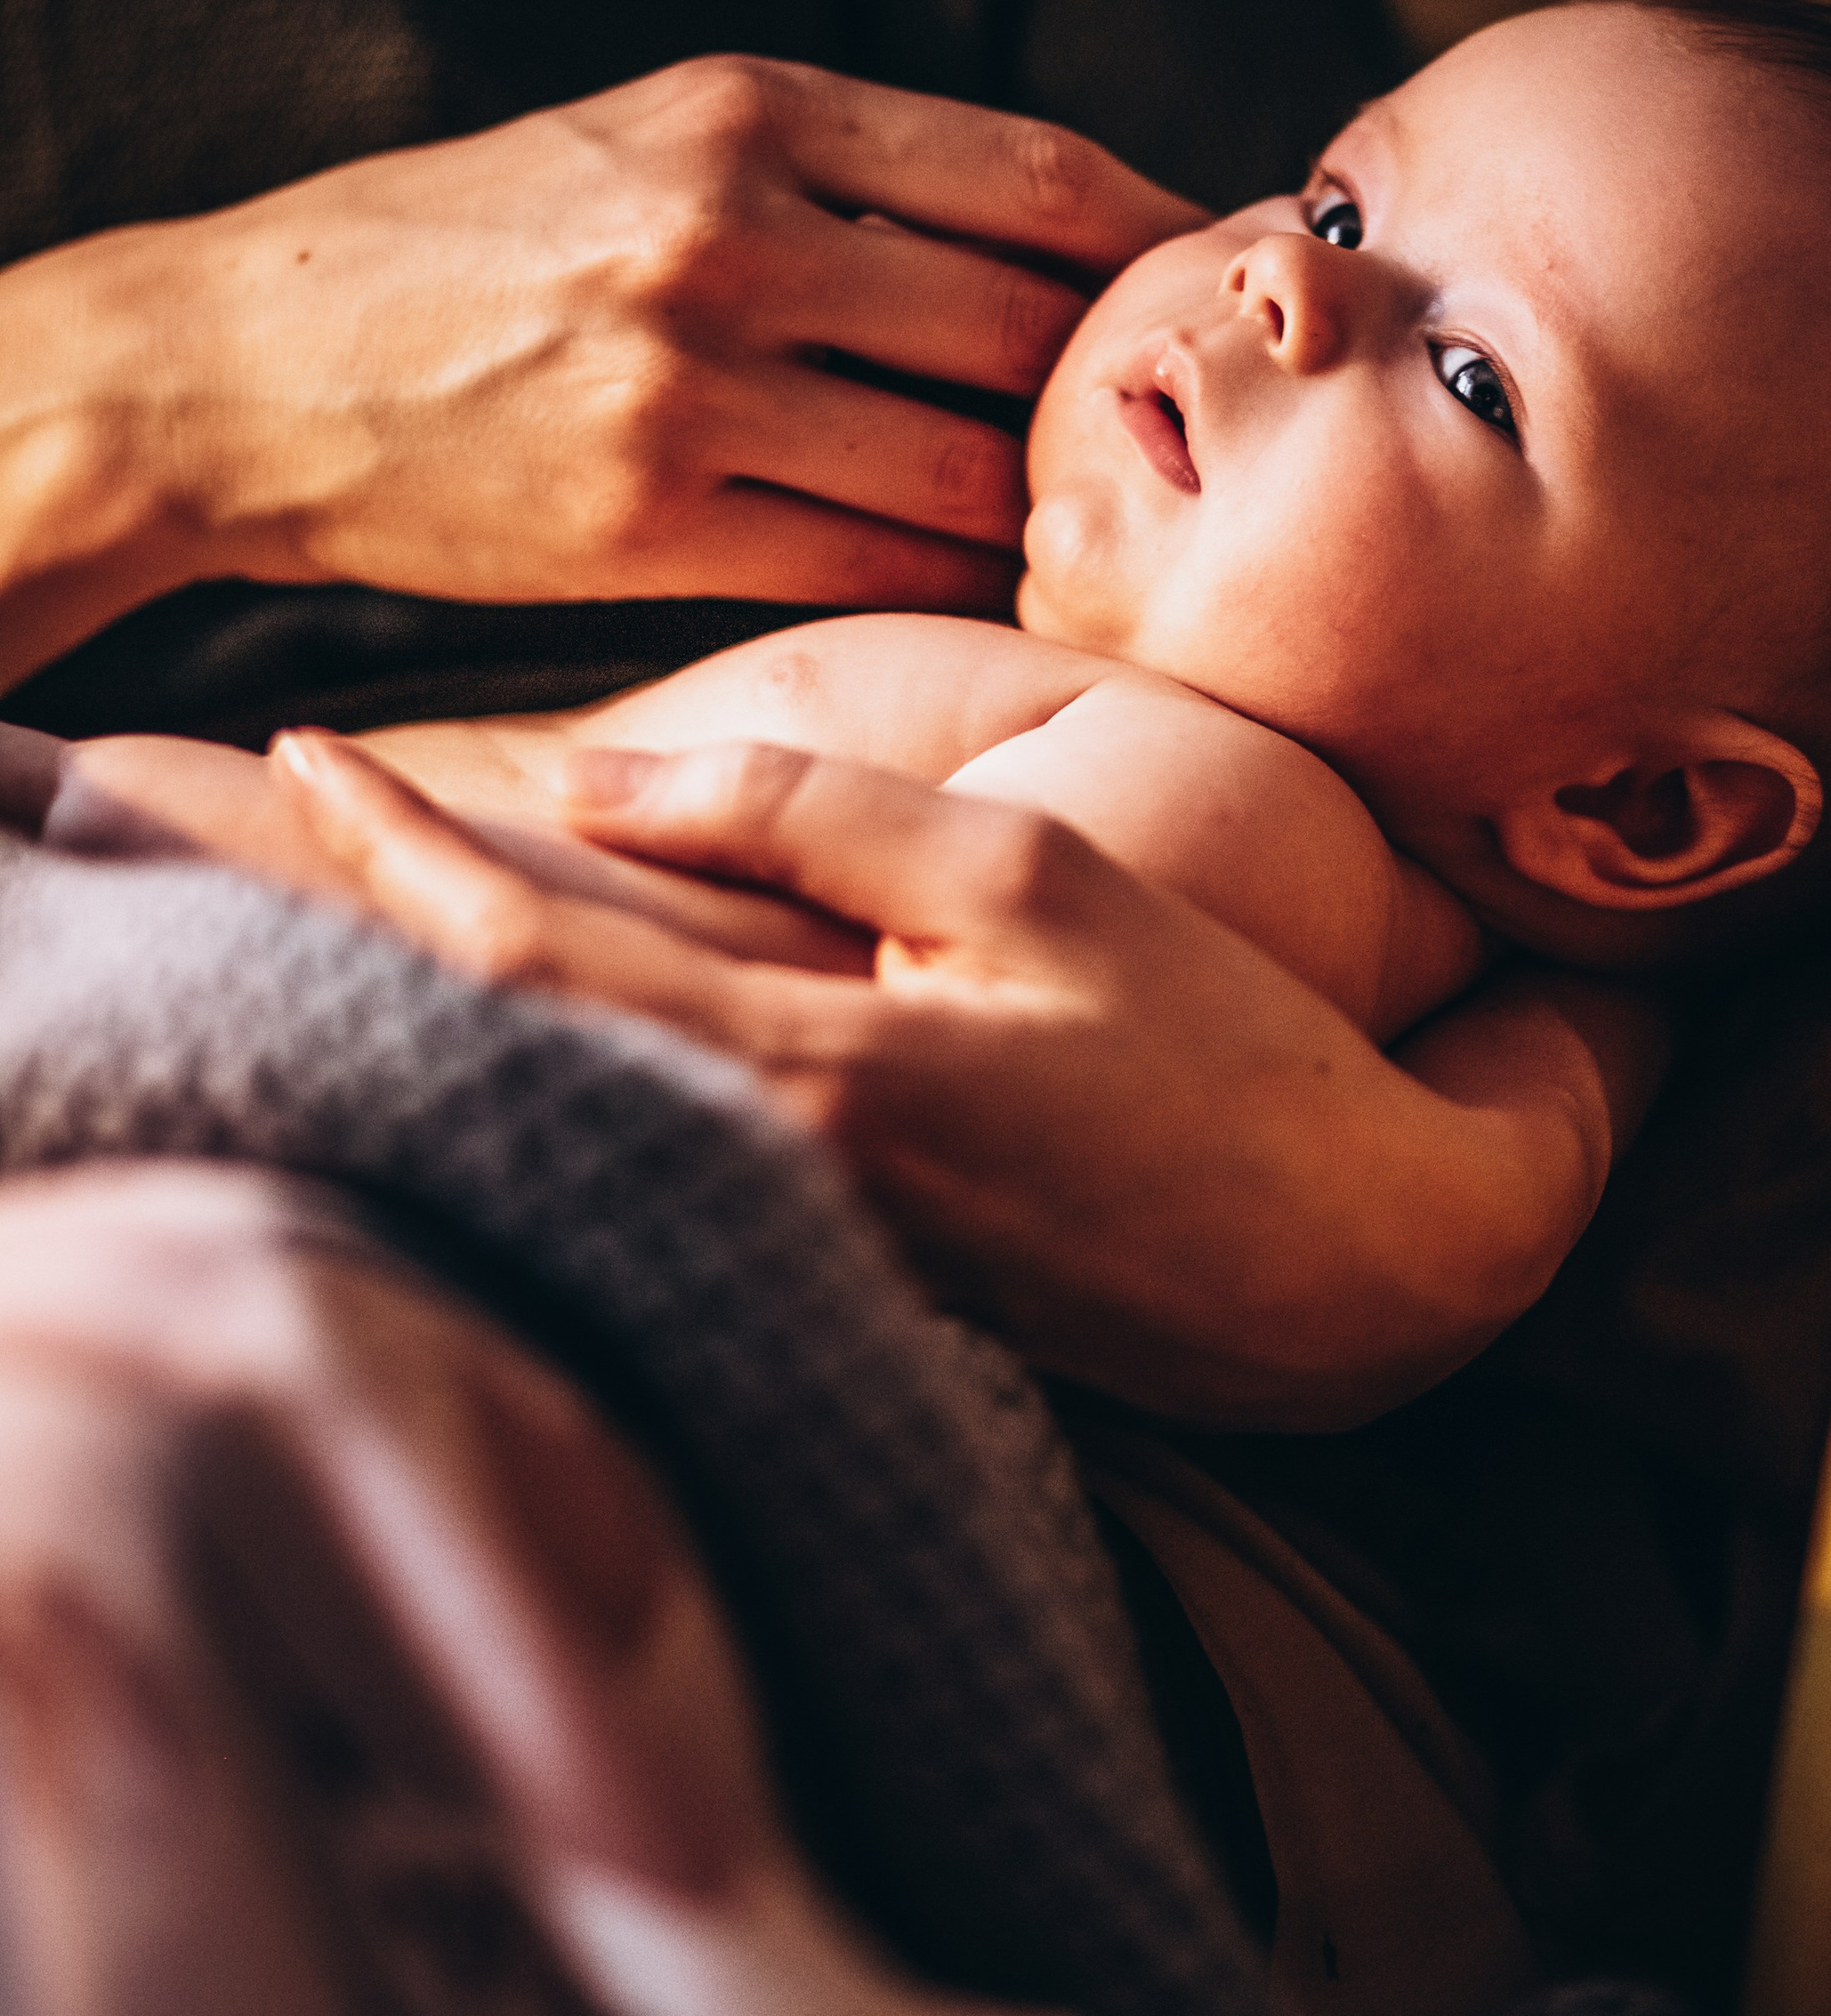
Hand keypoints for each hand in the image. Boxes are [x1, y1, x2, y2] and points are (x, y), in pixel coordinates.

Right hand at [0, 60, 1205, 687]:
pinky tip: (982, 599)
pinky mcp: (650, 525)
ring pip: (959, 472)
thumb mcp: (641, 138)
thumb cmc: (465, 249)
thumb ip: (829, 165)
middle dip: (1118, 397)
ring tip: (1090, 533)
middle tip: (1183, 443)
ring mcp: (692, 385)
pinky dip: (942, 591)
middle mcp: (733, 234)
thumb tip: (1036, 226)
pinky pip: (868, 574)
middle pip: (1021, 330)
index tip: (1215, 288)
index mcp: (748, 109)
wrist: (247, 366)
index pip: (1033, 172)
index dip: (1156, 240)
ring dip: (1038, 513)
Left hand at [271, 731, 1559, 1426]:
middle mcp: (764, 1180)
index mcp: (801, 1076)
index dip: (396, 850)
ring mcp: (795, 1243)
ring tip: (392, 875)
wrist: (1346, 1267)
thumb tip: (593, 778)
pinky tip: (553, 989)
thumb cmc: (1211, 1047)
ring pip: (565, 1096)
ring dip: (466, 988)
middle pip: (495, 1043)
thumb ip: (805, 817)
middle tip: (299, 809)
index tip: (309, 746)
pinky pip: (656, 1136)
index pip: (522, 955)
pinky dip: (573, 1052)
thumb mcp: (1024, 877)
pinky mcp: (840, 1268)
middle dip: (376, 922)